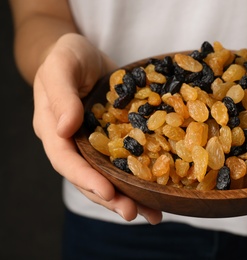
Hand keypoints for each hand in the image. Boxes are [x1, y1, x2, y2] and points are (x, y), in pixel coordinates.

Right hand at [32, 33, 161, 223]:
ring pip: (109, 176)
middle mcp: (74, 144)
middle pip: (89, 177)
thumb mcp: (61, 67)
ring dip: (129, 196)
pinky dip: (141, 177)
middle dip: (111, 198)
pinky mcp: (116, 139)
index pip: (66, 160)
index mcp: (54, 130)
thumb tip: (64, 128)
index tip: (107, 191)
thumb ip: (60, 94)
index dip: (85, 178)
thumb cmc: (67, 57)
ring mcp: (96, 144)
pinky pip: (127, 161)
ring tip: (152, 214)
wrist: (84, 56)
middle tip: (133, 213)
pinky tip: (161, 190)